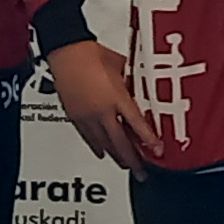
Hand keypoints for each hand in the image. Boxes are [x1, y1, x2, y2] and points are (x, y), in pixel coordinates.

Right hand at [49, 39, 156, 168]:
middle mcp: (102, 111)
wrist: (65, 52)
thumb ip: (131, 81)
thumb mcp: (121, 67)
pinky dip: (98, 147)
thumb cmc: (91, 54)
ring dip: (116, 157)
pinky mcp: (75, 117)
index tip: (158, 151)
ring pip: (104, 144)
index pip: (137, 125)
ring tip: (126, 166)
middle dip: (133, 160)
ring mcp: (87, 116)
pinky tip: (103, 153)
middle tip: (141, 172)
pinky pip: (89, 138)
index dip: (149, 141)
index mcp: (116, 97)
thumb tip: (140, 87)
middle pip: (120, 143)